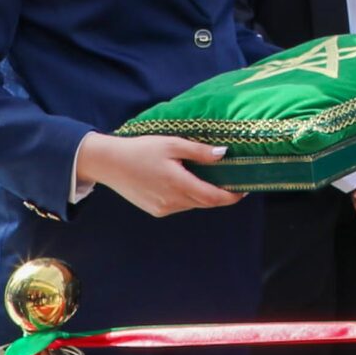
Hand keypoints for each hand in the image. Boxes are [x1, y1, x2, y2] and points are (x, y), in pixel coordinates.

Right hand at [76, 132, 238, 216]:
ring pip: (194, 204)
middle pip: (206, 202)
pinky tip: (187, 182)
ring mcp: (163, 208)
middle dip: (222, 195)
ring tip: (212, 178)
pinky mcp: (155, 210)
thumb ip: (199, 151)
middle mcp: (172, 201)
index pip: (214, 197)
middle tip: (235, 181)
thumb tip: (224, 153)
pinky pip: (181, 205)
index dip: (233, 196)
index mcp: (178, 184)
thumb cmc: (140, 149)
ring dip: (205, 195)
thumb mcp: (172, 144)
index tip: (247, 188)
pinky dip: (189, 197)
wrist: (108, 163)